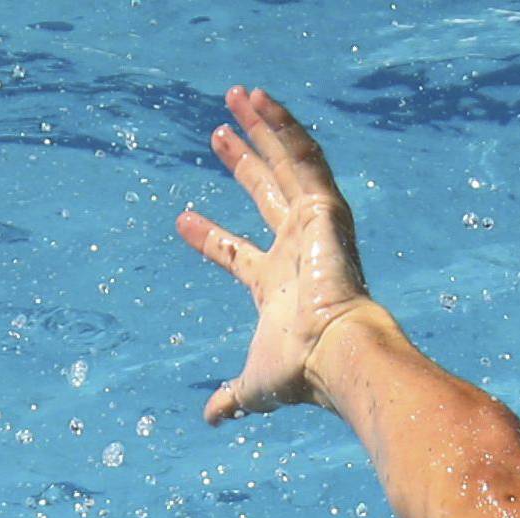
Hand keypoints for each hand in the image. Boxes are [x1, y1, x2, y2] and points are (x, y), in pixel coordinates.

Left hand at [177, 87, 375, 425]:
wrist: (338, 356)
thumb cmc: (301, 373)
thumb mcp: (255, 386)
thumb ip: (233, 397)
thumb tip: (212, 419)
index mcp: (276, 287)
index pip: (237, 254)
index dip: (209, 238)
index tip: (181, 221)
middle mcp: (296, 252)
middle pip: (264, 197)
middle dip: (242, 166)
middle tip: (218, 137)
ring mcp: (312, 228)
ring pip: (285, 167)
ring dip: (263, 132)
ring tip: (239, 96)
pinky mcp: (327, 211)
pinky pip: (304, 157)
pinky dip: (284, 127)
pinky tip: (260, 101)